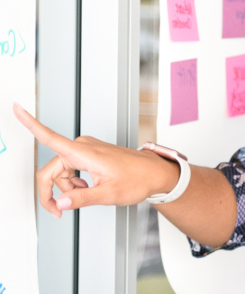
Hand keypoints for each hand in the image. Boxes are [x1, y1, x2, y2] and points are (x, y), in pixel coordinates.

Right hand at [13, 103, 178, 216]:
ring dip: (67, 189)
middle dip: (52, 192)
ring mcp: (86, 149)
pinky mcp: (90, 154)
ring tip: (88, 195)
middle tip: (59, 212)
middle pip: (50, 170)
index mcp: (84, 152)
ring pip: (60, 173)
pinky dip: (74, 183)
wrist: (154, 173)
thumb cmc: (138, 179)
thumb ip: (82, 199)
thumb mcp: (109, 194)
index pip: (50, 136)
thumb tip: (60, 202)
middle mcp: (83, 147)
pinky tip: (89, 188)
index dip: (30, 123)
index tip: (16, 108)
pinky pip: (70, 170)